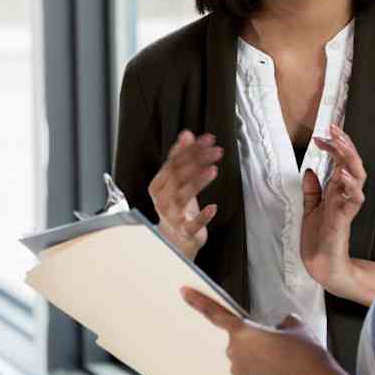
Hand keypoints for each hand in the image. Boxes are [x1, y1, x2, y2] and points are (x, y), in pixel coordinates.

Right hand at [148, 131, 222, 259]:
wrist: (173, 240)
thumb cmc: (176, 207)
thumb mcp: (177, 181)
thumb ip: (181, 158)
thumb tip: (187, 134)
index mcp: (158, 186)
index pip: (172, 163)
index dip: (189, 149)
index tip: (206, 140)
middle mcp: (162, 200)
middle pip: (178, 176)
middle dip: (197, 161)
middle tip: (215, 151)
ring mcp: (173, 216)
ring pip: (182, 196)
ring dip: (198, 182)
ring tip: (212, 170)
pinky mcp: (185, 232)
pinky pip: (192, 225)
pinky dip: (202, 217)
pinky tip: (213, 208)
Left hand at [180, 288, 341, 374]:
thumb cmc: (307, 356)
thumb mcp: (298, 327)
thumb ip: (284, 321)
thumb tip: (281, 324)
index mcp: (245, 333)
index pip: (216, 314)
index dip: (198, 302)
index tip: (183, 292)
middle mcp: (236, 354)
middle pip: (237, 340)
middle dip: (254, 341)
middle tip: (278, 346)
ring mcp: (239, 374)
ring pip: (243, 359)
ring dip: (257, 358)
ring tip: (283, 363)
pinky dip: (260, 374)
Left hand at [301, 123, 366, 295]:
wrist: (321, 265)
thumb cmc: (318, 239)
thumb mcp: (310, 209)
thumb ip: (312, 190)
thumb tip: (310, 170)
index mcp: (336, 191)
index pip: (340, 162)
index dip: (332, 147)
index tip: (319, 136)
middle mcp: (344, 195)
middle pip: (352, 163)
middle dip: (344, 144)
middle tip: (334, 129)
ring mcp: (347, 206)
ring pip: (358, 176)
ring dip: (350, 159)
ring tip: (340, 144)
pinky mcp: (345, 219)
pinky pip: (354, 200)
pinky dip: (350, 185)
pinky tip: (342, 174)